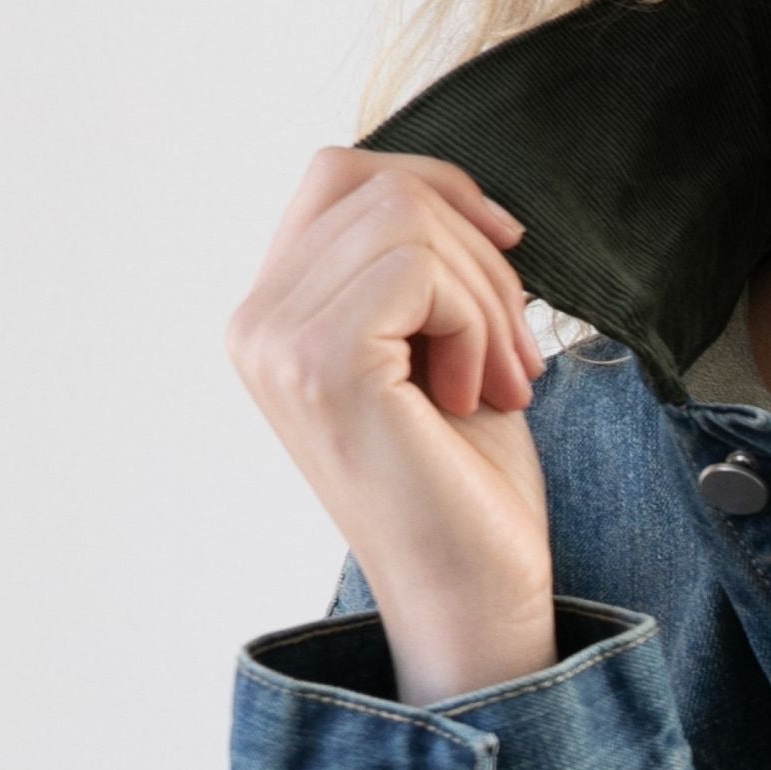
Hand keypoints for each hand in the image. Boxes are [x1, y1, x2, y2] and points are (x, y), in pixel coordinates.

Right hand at [228, 149, 557, 704]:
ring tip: (501, 380)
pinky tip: (472, 396)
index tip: (508, 245)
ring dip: (486, 297)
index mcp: (274, 315)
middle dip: (479, 257)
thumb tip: (447, 188)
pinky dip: (474, 322)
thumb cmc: (465, 483)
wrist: (472, 594)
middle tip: (516, 355)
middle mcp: (254, 323)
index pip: (340, 174)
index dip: (437, 186)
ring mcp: (276, 342)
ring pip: (405, 219)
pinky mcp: (319, 363)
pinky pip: (418, 268)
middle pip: (380, 187)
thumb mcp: (437, 343)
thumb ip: (413, 263)